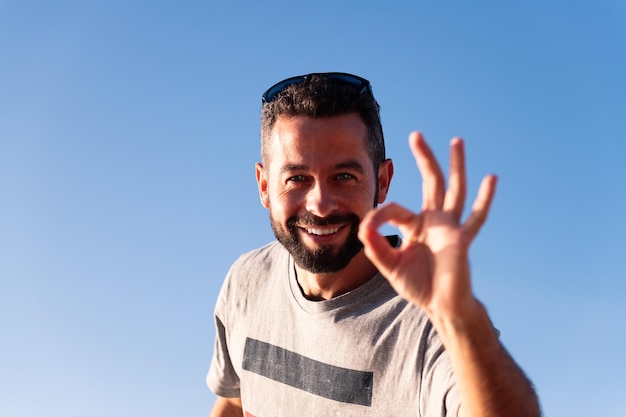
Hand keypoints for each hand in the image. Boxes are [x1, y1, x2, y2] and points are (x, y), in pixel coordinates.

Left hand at [358, 132, 496, 319]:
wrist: (441, 306)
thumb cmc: (418, 285)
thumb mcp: (390, 266)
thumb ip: (376, 248)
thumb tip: (363, 227)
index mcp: (415, 225)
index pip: (394, 208)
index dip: (378, 216)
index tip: (368, 230)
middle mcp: (434, 220)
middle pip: (430, 182)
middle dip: (424, 158)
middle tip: (416, 135)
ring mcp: (450, 227)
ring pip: (454, 190)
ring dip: (455, 165)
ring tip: (456, 140)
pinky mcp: (461, 239)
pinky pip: (476, 218)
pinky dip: (485, 199)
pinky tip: (491, 178)